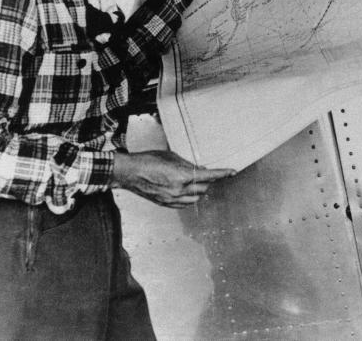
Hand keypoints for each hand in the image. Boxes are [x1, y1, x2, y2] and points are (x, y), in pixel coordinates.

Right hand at [112, 150, 235, 207]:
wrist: (129, 172)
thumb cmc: (148, 160)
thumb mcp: (171, 157)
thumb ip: (188, 165)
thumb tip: (200, 170)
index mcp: (181, 176)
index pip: (208, 176)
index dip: (222, 174)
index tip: (232, 172)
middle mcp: (179, 190)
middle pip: (203, 188)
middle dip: (207, 180)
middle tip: (204, 173)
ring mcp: (172, 199)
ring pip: (196, 198)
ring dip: (199, 189)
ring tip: (193, 181)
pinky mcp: (165, 204)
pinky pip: (185, 204)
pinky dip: (190, 197)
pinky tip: (186, 191)